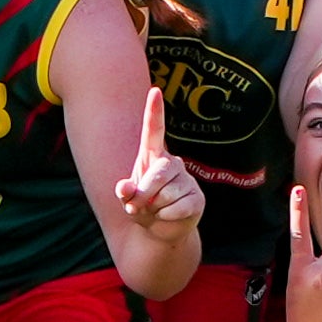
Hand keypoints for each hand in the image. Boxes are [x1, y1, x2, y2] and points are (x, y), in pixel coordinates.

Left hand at [113, 86, 205, 244]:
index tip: (155, 91)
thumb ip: (124, 192)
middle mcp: (172, 163)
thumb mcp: (127, 200)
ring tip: (156, 210)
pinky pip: (178, 207)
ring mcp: (187, 180)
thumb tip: (125, 188)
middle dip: (144, 194)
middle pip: (158, 173)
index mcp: (153, 156)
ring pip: (167, 193)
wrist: (159, 231)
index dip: (154, 111)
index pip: (154, 130)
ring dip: (154, 208)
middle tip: (137, 207)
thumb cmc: (142, 208)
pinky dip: (166, 217)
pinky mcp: (197, 198)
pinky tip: (168, 216)